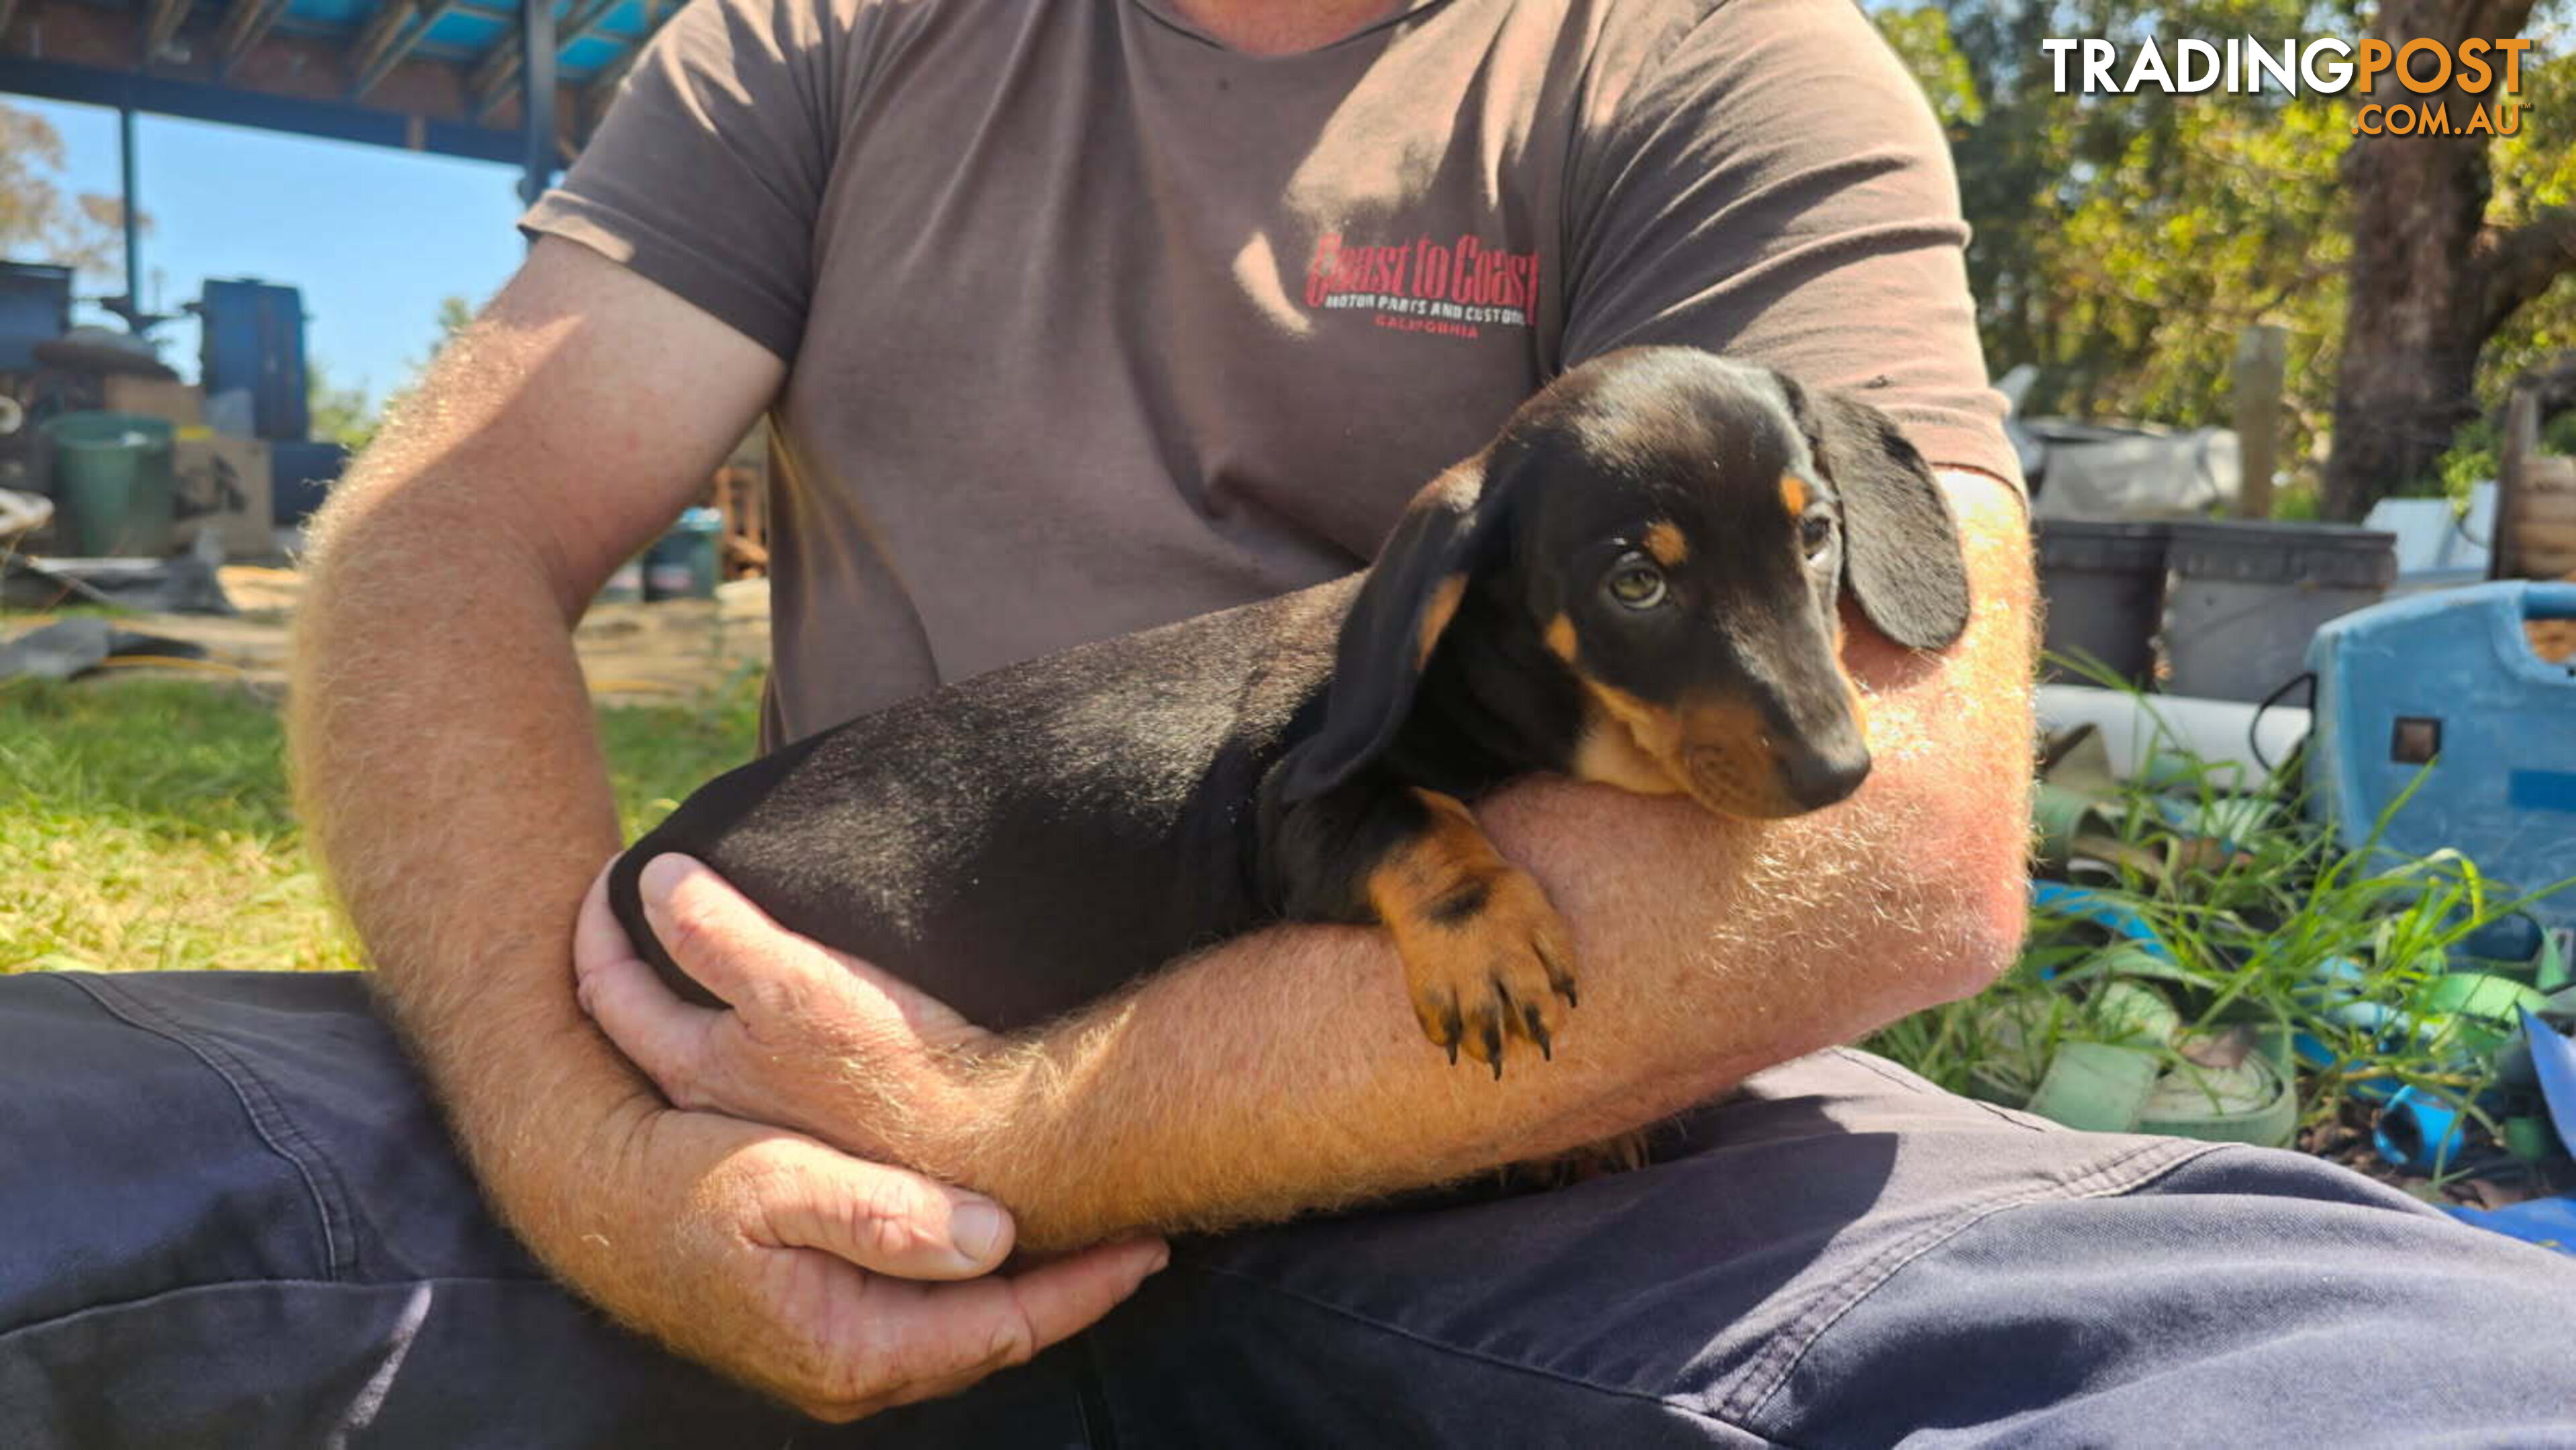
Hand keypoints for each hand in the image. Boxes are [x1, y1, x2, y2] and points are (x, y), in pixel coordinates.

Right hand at [552, 866, 1166, 1420]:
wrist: (591, 1199)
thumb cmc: (677, 1184)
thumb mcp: (775, 1182)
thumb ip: (882, 1214)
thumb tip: (991, 1240)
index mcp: (852, 1346)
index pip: (1005, 1326)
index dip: (1086, 1285)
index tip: (1150, 1241)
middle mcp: (853, 1368)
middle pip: (996, 1332)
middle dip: (1072, 1288)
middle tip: (1142, 1231)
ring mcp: (838, 1353)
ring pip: (964, 1324)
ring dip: (1027, 1282)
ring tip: (1094, 1229)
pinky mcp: (824, 1325)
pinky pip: (928, 1310)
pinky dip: (975, 1276)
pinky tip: (1002, 1232)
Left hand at [573, 853, 998, 1169]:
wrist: (991, 1147)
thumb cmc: (897, 1071)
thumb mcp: (798, 992)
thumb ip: (718, 935)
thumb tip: (655, 876)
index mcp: (691, 1069)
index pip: (604, 987)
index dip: (596, 918)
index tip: (612, 866)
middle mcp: (711, 1106)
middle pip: (635, 1021)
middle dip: (626, 955)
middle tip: (632, 900)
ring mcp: (762, 1118)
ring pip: (690, 1042)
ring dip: (680, 987)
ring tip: (694, 937)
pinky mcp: (816, 1118)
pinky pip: (746, 1057)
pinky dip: (733, 1015)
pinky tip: (769, 997)